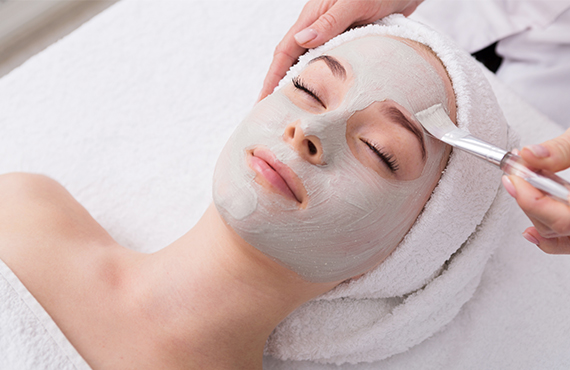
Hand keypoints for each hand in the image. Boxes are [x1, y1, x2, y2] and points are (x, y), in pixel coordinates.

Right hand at [258, 0, 422, 100]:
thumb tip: (302, 39)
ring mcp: (333, 34)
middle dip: (281, 88)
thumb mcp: (355, 2)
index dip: (271, 78)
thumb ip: (330, 21)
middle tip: (276, 115)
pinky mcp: (348, 40)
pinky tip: (326, 97)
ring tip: (297, 112)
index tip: (262, 101)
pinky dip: (324, 81)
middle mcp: (319, 26)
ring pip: (311, 65)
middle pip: (293, 62)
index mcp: (313, 16)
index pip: (284, 52)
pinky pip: (330, 64)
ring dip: (302, 86)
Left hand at [502, 128, 569, 253]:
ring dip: (535, 211)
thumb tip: (531, 155)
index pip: (565, 219)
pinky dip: (549, 235)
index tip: (513, 177)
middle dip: (530, 200)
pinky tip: (531, 225)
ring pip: (561, 236)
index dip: (531, 199)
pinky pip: (568, 242)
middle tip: (515, 174)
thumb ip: (563, 150)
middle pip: (559, 227)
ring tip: (524, 184)